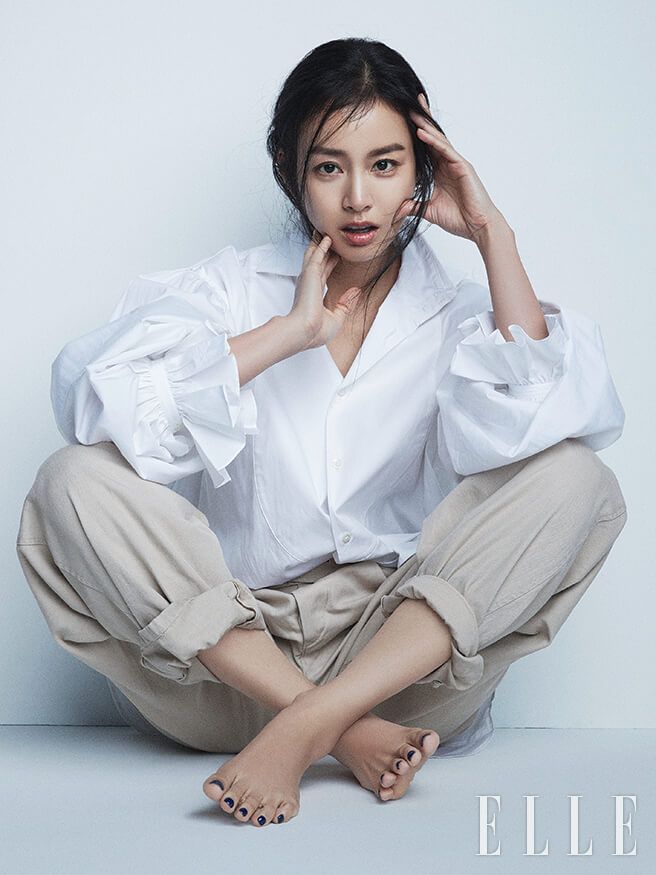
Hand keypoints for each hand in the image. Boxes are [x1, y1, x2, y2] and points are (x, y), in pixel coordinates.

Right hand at [286, 233, 361, 349]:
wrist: (305, 332)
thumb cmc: (316, 331)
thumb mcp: (337, 316)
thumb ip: (345, 303)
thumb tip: (355, 291)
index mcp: (313, 295)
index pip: (323, 274)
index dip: (329, 263)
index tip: (336, 254)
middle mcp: (309, 285)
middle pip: (317, 261)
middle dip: (322, 249)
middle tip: (327, 236)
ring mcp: (308, 278)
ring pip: (314, 255)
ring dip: (319, 243)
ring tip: (323, 230)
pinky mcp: (309, 274)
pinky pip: (317, 255)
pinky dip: (322, 246)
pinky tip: (327, 237)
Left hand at [397, 93, 505, 242]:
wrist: (478, 227)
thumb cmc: (459, 218)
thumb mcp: (429, 210)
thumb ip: (413, 206)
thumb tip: (397, 207)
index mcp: (439, 172)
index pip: (424, 149)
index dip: (414, 136)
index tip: (401, 122)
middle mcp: (447, 164)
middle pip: (431, 138)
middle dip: (420, 121)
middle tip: (406, 105)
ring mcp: (456, 163)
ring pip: (438, 140)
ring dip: (424, 125)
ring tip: (412, 111)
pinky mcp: (463, 167)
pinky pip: (445, 150)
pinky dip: (433, 141)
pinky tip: (421, 132)